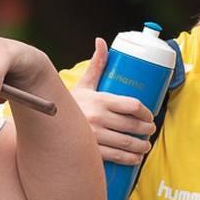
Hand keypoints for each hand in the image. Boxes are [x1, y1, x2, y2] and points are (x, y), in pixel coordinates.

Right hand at [66, 39, 151, 163]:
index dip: (146, 112)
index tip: (150, 115)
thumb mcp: (84, 84)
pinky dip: (130, 159)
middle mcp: (98, 118)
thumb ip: (96, 64)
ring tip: (145, 145)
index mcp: (100, 100)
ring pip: (128, 143)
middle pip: (133, 125)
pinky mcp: (92, 151)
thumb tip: (101, 41)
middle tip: (150, 130)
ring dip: (142, 146)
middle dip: (147, 129)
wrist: (48, 123)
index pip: (133, 105)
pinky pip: (117, 157)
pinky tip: (136, 158)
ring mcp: (95, 136)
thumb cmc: (71, 104)